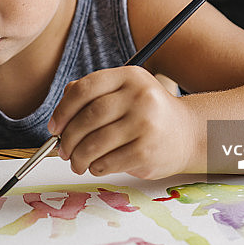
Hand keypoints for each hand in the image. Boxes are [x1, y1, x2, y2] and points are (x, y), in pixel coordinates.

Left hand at [48, 65, 197, 179]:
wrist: (188, 133)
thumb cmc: (148, 113)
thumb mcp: (125, 91)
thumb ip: (93, 94)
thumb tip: (59, 116)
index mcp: (129, 76)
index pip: (84, 89)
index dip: (62, 110)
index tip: (55, 127)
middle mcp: (139, 96)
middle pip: (88, 118)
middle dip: (68, 138)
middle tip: (62, 149)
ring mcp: (145, 124)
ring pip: (94, 143)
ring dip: (78, 157)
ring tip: (76, 162)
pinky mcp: (146, 151)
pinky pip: (107, 162)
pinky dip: (95, 167)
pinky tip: (96, 166)